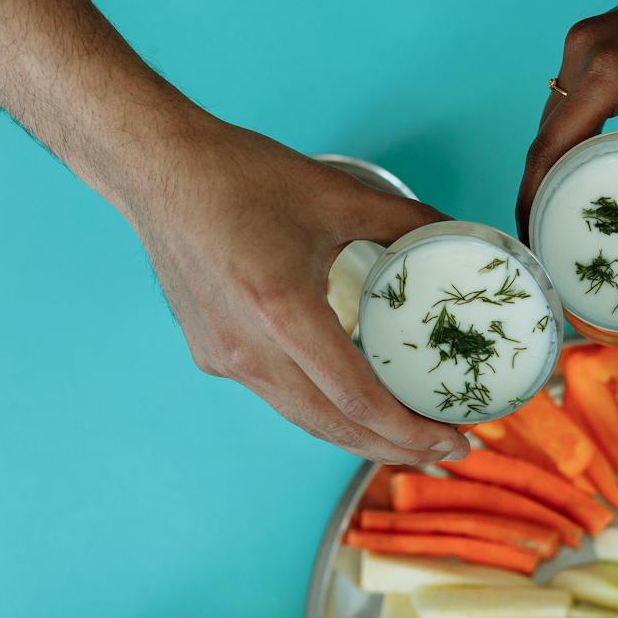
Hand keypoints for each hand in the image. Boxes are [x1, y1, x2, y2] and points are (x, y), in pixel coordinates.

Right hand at [129, 116, 471, 464]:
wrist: (158, 169)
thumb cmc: (239, 176)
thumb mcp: (337, 195)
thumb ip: (405, 222)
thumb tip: (458, 236)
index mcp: (282, 311)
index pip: (356, 399)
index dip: (409, 431)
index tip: (454, 439)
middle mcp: (249, 349)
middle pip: (332, 427)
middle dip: (394, 448)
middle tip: (447, 448)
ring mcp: (224, 357)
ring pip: (302, 418)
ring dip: (357, 435)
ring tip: (406, 436)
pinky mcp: (211, 354)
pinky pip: (276, 394)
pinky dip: (320, 406)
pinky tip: (350, 398)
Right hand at [517, 0, 617, 272]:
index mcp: (609, 73)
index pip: (549, 150)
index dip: (533, 201)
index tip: (532, 242)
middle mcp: (583, 52)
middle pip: (543, 137)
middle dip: (538, 191)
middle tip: (543, 241)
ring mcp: (583, 40)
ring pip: (553, 117)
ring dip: (550, 164)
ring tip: (555, 213)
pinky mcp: (593, 37)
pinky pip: (567, 98)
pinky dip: (567, 136)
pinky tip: (577, 168)